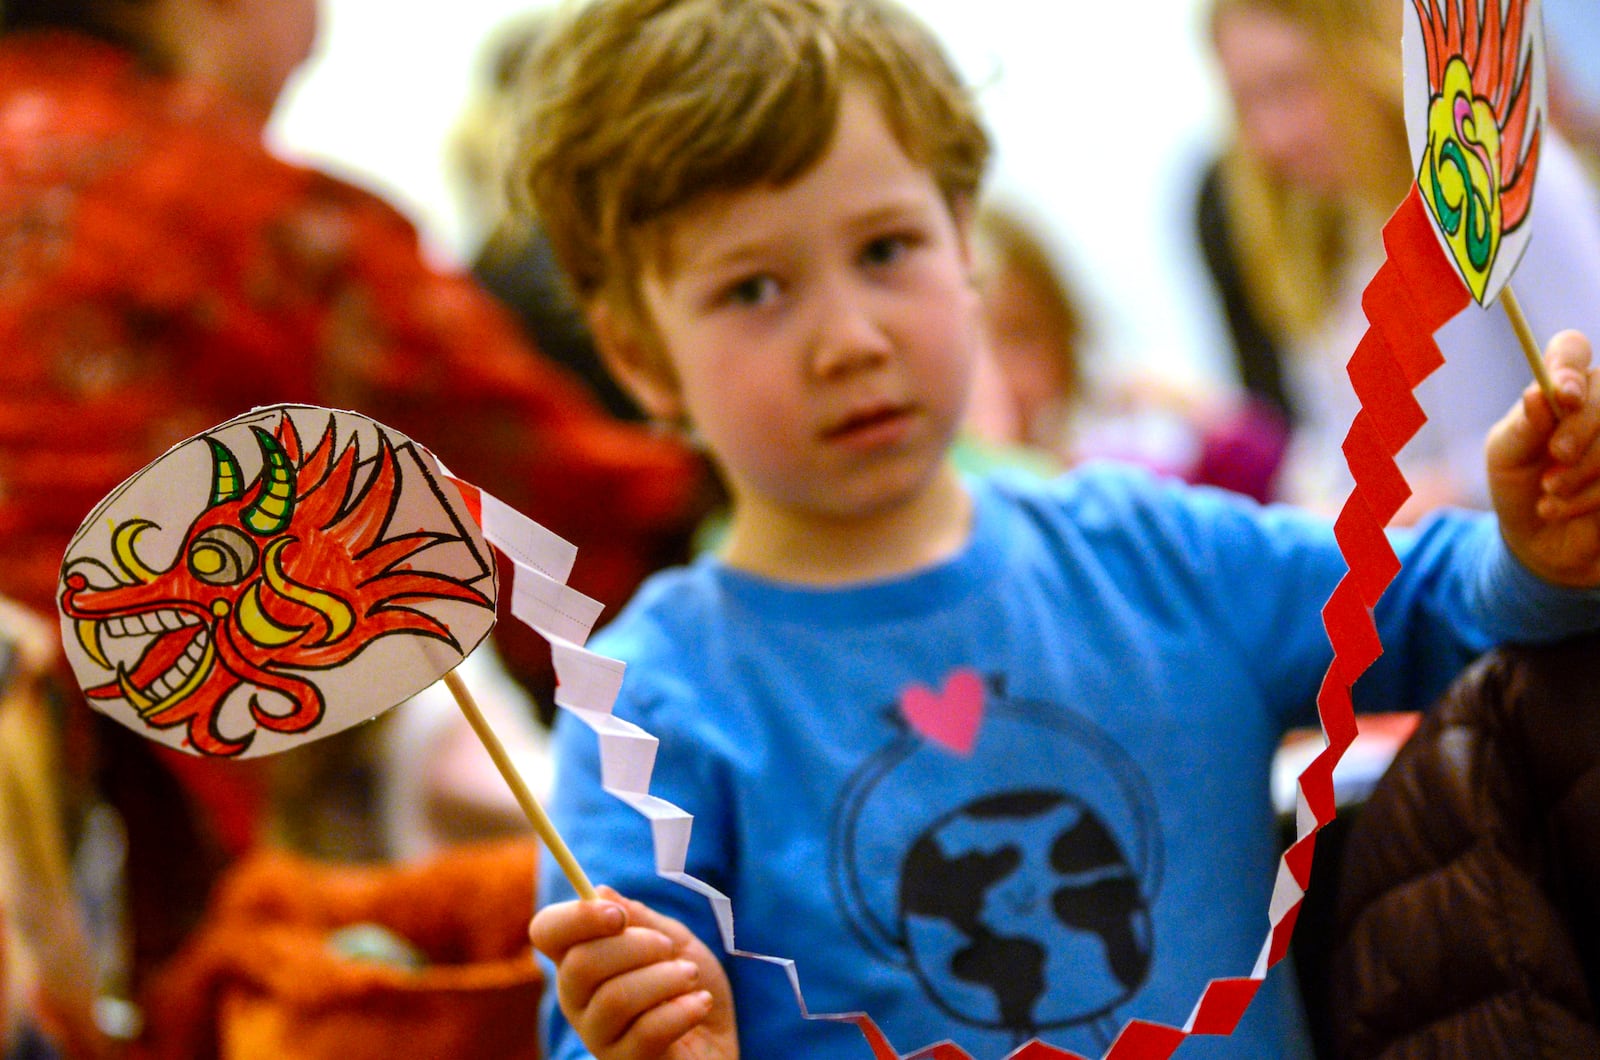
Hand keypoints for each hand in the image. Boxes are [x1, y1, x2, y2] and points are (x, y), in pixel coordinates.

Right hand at [530, 887, 737, 1059]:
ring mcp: (597, 1036)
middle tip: (668, 948)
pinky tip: (701, 1003)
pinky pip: (646, 1033)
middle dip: (637, 946)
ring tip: (691, 976)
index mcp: (579, 959)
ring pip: (615, 998)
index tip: (618, 914)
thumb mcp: (671, 940)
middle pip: (581, 964)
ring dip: (665, 978)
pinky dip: (682, 1010)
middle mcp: (577, 999)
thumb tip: (600, 891)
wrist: (719, 1037)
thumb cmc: (688, 985)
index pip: (546, 931)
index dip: (576, 917)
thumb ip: (640, 919)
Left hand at [1487, 329, 1599, 586]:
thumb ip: (1523, 426)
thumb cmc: (1520, 485)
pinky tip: (1564, 508)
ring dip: (1581, 472)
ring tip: (1548, 494)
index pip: (1572, 349)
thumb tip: (1538, 394)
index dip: (1570, 367)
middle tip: (1556, 456)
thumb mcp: (1507, 456)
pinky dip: (1592, 497)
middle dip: (1579, 429)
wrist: (1541, 541)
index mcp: (1564, 386)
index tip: (1564, 396)